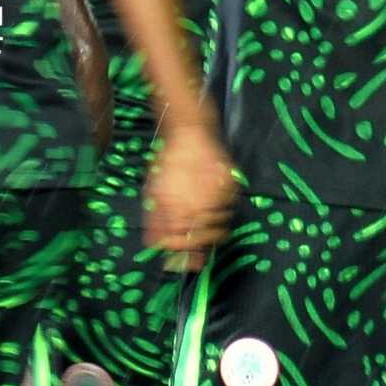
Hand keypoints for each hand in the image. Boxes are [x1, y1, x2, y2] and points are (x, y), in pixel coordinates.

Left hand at [144, 123, 237, 271]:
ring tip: (200, 221)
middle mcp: (202, 206)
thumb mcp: (154, 191)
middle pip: (204, 240)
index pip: (183, 244)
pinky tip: (211, 207)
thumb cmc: (168, 163)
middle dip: (197, 244)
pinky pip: (230, 210)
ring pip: (220, 227)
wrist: (189, 133)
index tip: (177, 251)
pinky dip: (220, 213)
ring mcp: (220, 197)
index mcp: (180, 209)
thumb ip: (155, 221)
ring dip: (209, 229)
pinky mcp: (232, 188)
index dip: (179, 252)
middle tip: (191, 241)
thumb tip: (154, 245)